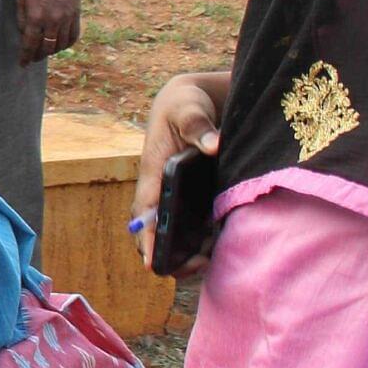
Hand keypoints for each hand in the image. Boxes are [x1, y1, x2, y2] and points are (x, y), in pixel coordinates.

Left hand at [16, 0, 79, 63]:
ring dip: (52, 51)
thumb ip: (22, 19)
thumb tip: (25, 36)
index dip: (26, 57)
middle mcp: (52, 20)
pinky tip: (60, 44)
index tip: (22, 64)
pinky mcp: (76, 15)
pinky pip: (74, 36)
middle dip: (38, 56)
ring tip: (46, 51)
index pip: (30, 44)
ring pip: (61, 45)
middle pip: (46, 48)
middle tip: (33, 58)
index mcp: (36, 16)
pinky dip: (66, 44)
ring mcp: (66, 18)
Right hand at [133, 71, 227, 273]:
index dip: (147, 237)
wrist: (194, 103)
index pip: (144, 211)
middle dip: (169, 256)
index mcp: (154, 172)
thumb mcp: (188, 109)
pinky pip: (195, 229)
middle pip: (155, 232)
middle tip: (197, 264)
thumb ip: (198, 125)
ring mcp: (178, 198)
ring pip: (174, 236)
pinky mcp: (196, 200)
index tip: (153, 263)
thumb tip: (213, 145)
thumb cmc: (185, 105)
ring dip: (188, 254)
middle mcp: (161, 191)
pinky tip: (223, 246)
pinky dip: (205, 243)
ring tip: (211, 258)